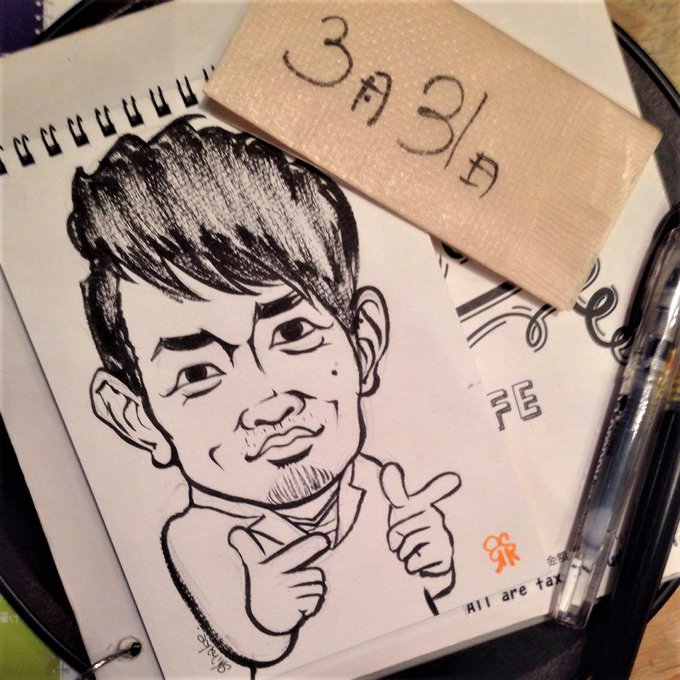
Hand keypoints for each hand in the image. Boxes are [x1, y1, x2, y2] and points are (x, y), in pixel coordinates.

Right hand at [229, 528, 329, 634]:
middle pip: (315, 573)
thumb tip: (235, 532)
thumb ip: (246, 548)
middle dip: (315, 574)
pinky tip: (301, 606)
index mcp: (271, 568)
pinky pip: (316, 600)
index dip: (310, 546)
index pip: (294, 554)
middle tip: (315, 560)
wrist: (262, 623)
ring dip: (314, 591)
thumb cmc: (262, 587)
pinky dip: (313, 604)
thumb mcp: (253, 567)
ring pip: (317, 586)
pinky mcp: (296, 609)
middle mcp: (280, 581)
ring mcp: (288, 596)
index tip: (325, 540)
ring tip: (299, 594)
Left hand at [380, 463, 460, 577]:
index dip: (441, 484)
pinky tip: (421, 563)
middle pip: (400, 528)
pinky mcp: (445, 554)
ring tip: (412, 553)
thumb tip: (389, 466)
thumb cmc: (412, 536)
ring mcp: (442, 535)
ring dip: (403, 555)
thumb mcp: (399, 513)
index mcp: (424, 505)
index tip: (455, 478)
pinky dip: (411, 566)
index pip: (432, 492)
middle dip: (395, 541)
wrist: (428, 567)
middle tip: (404, 544)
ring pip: (406, 546)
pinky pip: (414, 561)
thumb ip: (395, 493)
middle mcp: (436, 517)